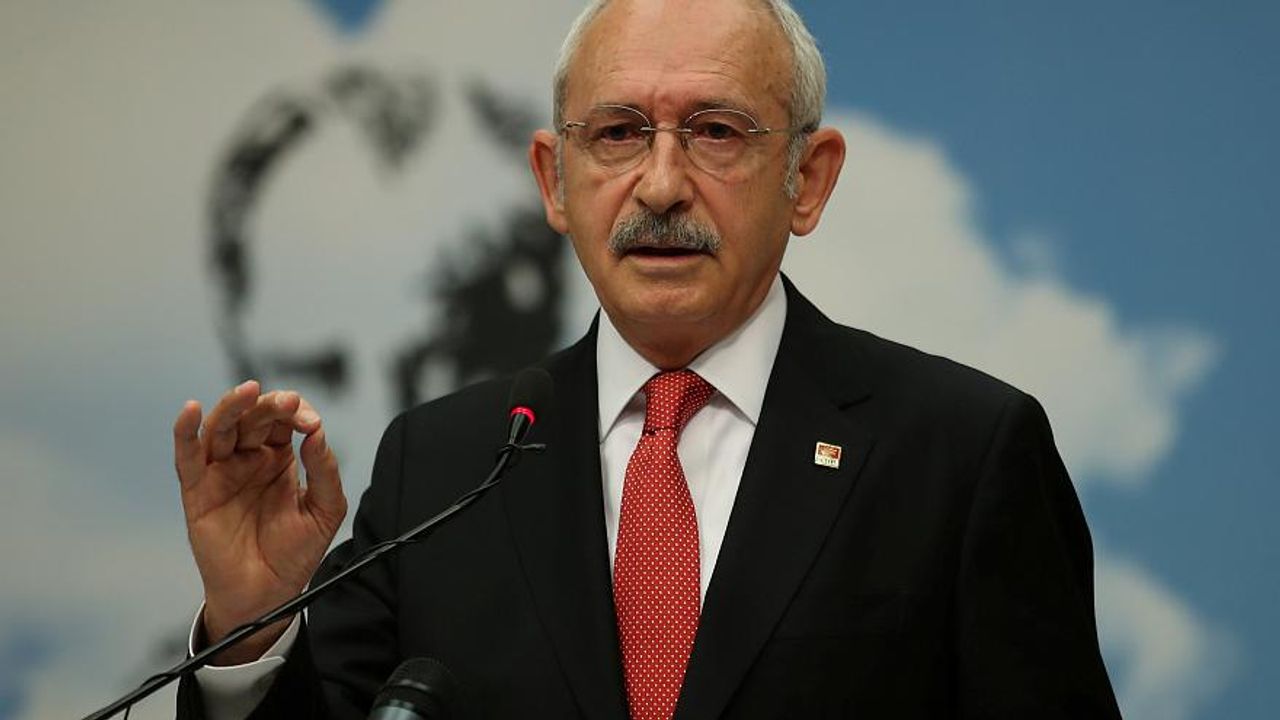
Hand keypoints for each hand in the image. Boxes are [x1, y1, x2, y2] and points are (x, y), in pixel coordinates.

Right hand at [173, 380, 346, 663]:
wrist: (268, 594)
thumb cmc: (294, 553)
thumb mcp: (325, 510)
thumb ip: (325, 471)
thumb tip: (317, 433)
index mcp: (279, 458)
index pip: (283, 420)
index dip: (296, 412)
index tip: (310, 422)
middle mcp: (248, 458)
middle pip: (253, 417)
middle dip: (270, 405)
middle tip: (286, 403)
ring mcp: (221, 472)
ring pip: (221, 427)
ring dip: (232, 406)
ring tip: (247, 392)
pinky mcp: (198, 490)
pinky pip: (187, 456)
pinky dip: (185, 431)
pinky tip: (190, 410)